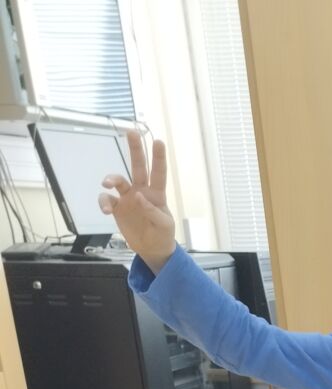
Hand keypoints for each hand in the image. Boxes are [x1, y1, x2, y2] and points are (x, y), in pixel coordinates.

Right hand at [98, 130, 175, 271]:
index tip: (159, 141)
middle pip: (138, 167)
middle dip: (136, 150)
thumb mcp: (164, 226)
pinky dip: (103, 202)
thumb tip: (138, 197)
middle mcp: (141, 191)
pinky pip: (106, 200)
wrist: (152, 250)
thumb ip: (153, 211)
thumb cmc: (163, 235)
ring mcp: (128, 198)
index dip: (158, 158)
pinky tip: (106, 210)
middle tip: (131, 132)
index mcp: (157, 194)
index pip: (158, 173)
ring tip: (107, 183)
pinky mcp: (117, 208)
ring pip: (118, 180)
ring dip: (112, 178)